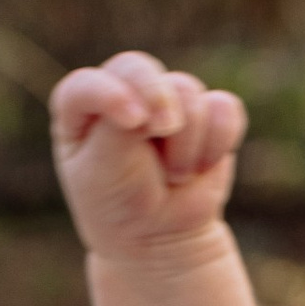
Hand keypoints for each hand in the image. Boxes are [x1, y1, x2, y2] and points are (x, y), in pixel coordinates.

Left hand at [51, 52, 246, 258]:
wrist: (159, 237)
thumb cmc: (118, 203)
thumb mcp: (103, 172)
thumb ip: (118, 130)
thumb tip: (163, 100)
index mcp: (80, 107)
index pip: (86, 85)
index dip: (111, 95)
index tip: (133, 122)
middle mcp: (122, 93)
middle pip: (137, 68)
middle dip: (157, 97)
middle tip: (164, 128)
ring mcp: (167, 101)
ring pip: (187, 91)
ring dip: (185, 142)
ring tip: (173, 175)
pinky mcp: (207, 115)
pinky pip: (224, 109)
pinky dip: (218, 141)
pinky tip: (202, 167)